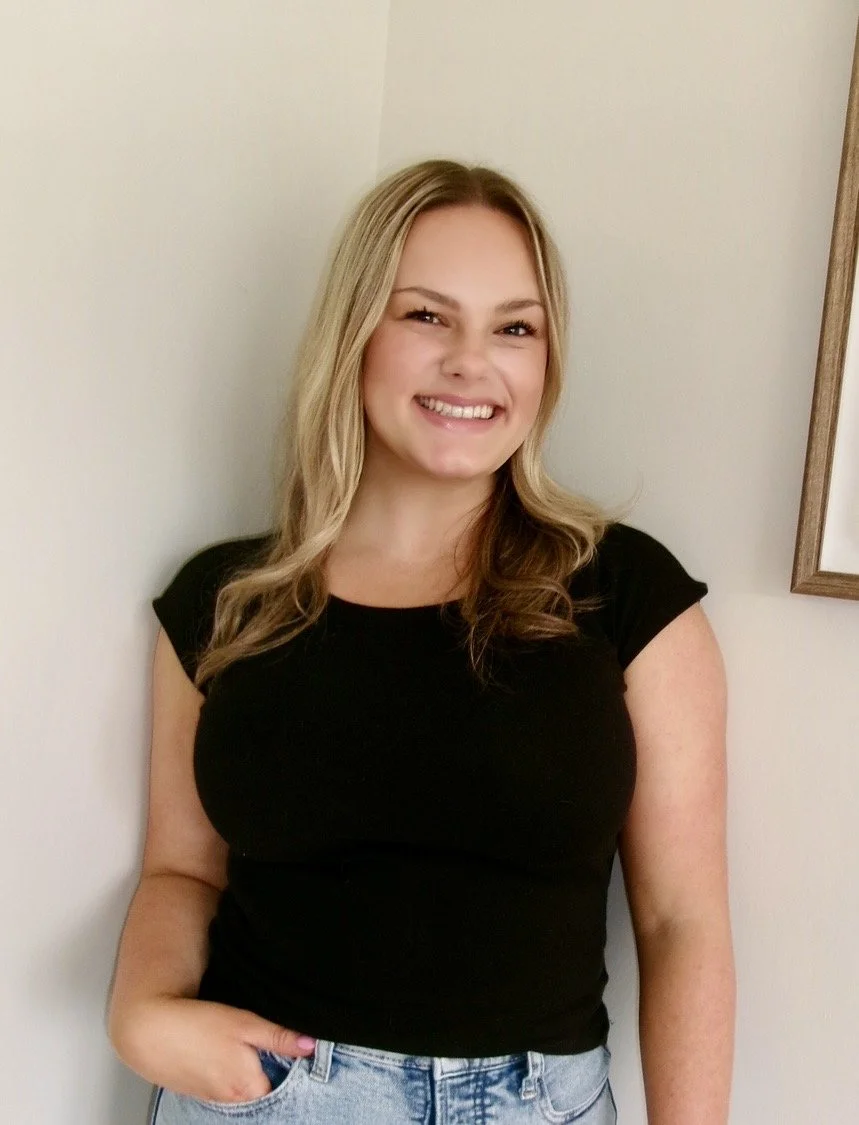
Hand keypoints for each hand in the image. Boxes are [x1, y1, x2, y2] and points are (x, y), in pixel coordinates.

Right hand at [111, 996, 316, 1102]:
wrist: (147, 1030)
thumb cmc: (198, 1024)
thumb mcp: (246, 1024)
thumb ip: (279, 1038)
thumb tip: (311, 1046)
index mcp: (249, 1086)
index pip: (283, 1083)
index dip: (287, 1062)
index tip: (283, 1043)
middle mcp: (232, 1100)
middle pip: (262, 1087)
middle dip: (266, 1067)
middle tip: (255, 1039)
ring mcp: (211, 1098)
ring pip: (240, 1087)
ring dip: (243, 1069)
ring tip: (231, 1043)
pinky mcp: (196, 1090)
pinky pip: (220, 1085)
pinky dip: (223, 1071)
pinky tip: (214, 1050)